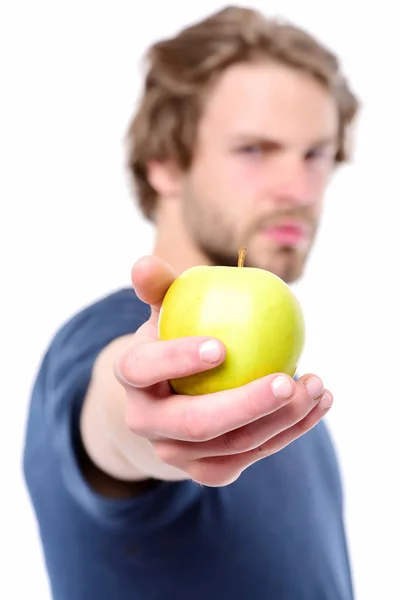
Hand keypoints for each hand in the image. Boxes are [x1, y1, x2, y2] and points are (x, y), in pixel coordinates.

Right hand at [115, 255, 332, 486]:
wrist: (171, 397)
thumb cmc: (175, 339)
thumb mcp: (166, 310)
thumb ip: (160, 287)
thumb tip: (144, 264)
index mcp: (132, 378)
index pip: (143, 369)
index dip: (177, 360)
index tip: (221, 347)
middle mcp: (145, 422)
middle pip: (195, 423)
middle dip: (245, 405)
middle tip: (288, 380)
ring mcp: (175, 453)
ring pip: (232, 445)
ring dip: (281, 419)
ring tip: (316, 386)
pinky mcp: (206, 470)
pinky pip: (251, 456)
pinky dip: (290, 433)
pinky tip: (317, 406)